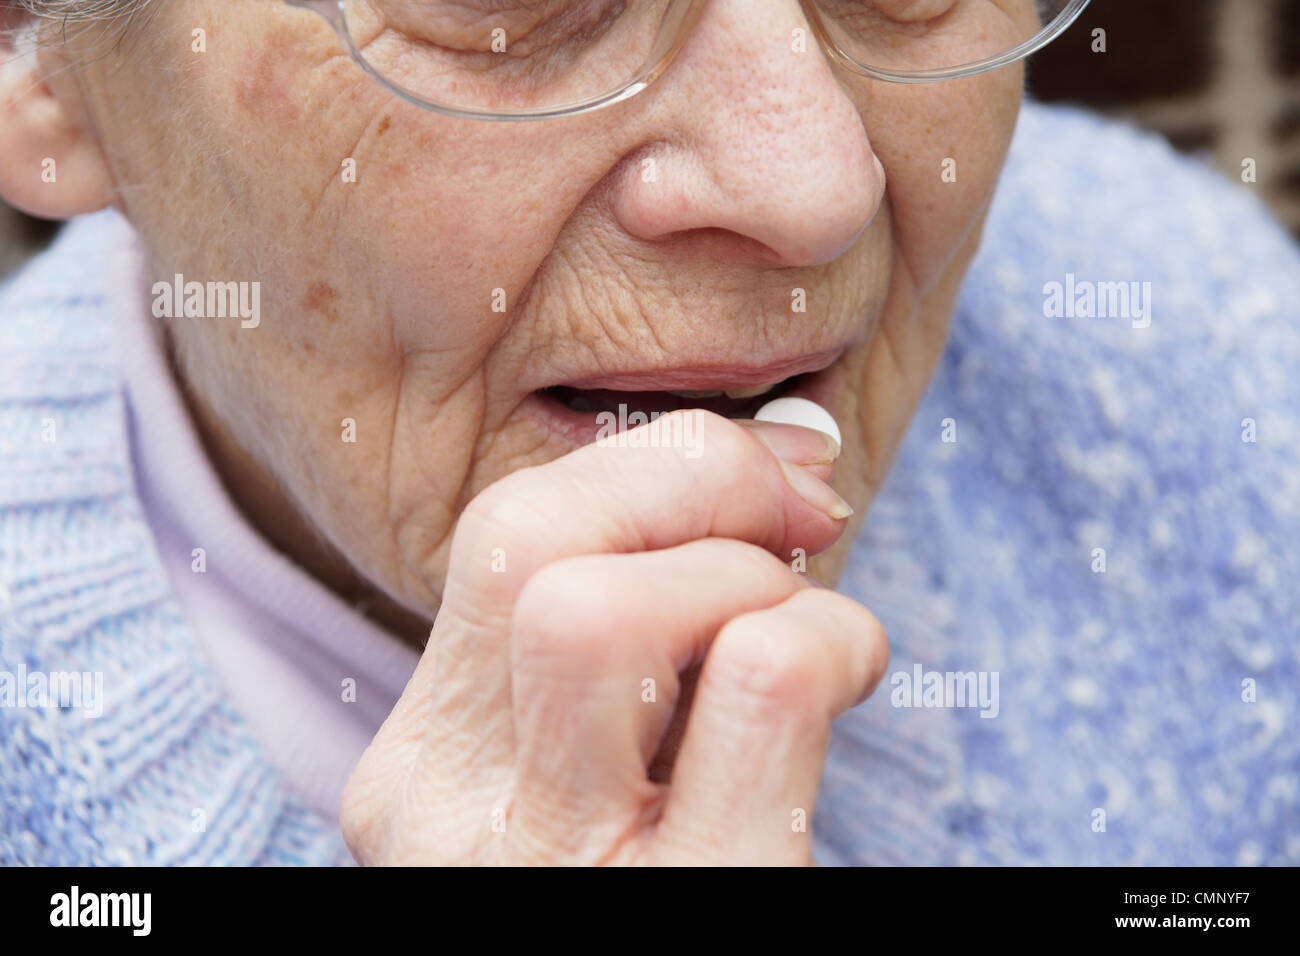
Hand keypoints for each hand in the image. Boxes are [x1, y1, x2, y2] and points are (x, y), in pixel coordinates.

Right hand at [340, 409, 888, 864]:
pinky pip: (757, 679)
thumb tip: (792, 448)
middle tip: (796, 523)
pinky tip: (846, 683)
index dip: (655, 468)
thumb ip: (651, 614)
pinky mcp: (689, 908)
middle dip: (694, 485)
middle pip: (528, 546)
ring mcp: (549, 876)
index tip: (774, 478)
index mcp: (426, 763)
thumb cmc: (664, 876)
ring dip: (751, 579)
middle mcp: (447, 817)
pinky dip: (831, 638)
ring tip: (804, 637)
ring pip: (608, 610)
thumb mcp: (609, 760)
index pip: (503, 536)